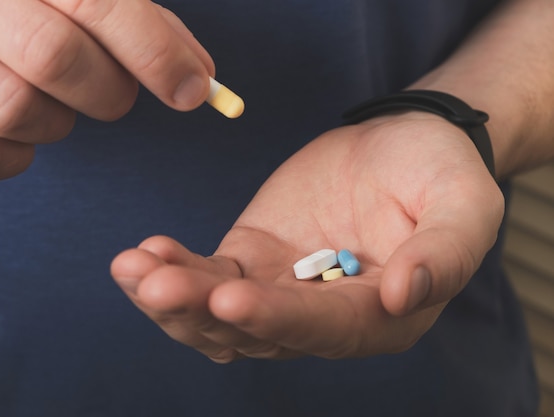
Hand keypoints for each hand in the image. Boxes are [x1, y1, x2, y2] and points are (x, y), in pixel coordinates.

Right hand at [0, 0, 213, 179]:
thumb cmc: (27, 4)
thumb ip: (141, 25)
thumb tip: (199, 80)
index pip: (94, 2)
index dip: (154, 52)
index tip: (193, 91)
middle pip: (51, 56)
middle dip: (107, 90)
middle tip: (112, 91)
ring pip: (13, 108)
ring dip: (58, 123)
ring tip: (54, 103)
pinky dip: (14, 158)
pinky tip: (19, 133)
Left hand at [111, 112, 503, 361]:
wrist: (398, 145)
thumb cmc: (438, 172)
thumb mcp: (462, 204)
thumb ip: (446, 252)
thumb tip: (406, 296)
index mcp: (378, 316)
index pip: (324, 330)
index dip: (277, 319)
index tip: (230, 297)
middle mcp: (323, 317)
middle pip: (256, 332)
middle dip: (202, 312)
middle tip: (156, 284)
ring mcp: (280, 291)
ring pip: (218, 315)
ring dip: (172, 298)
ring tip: (132, 266)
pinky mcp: (250, 260)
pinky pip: (205, 276)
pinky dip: (174, 269)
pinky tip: (145, 252)